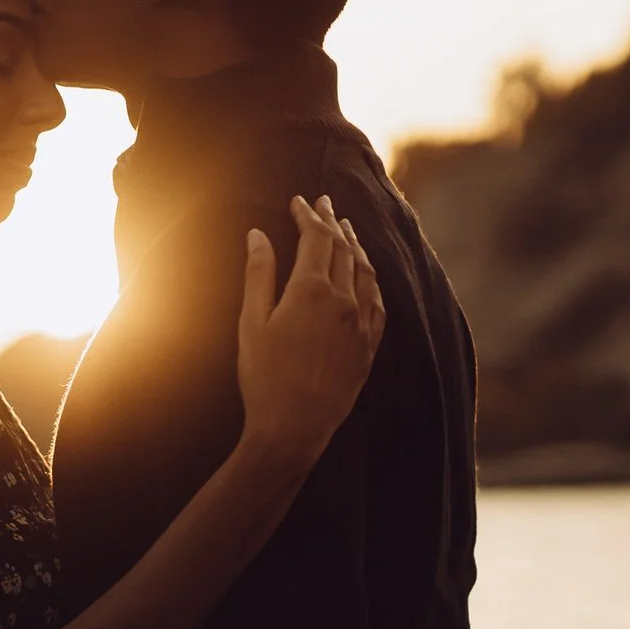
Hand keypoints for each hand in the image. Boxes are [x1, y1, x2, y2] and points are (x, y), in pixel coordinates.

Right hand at [233, 195, 385, 467]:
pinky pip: (378, 301)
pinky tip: (366, 275)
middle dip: (332, 221)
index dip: (308, 215)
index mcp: (311, 290)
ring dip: (355, 245)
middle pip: (343, 248)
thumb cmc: (263, 377)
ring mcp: (361, 323)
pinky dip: (371, 278)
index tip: (299, 201)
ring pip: (365, 271)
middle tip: (323, 204)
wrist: (294, 427)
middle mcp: (344, 301)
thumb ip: (259, 274)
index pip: (316, 237)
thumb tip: (258, 235)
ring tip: (347, 230)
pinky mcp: (369, 346)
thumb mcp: (251, 323)